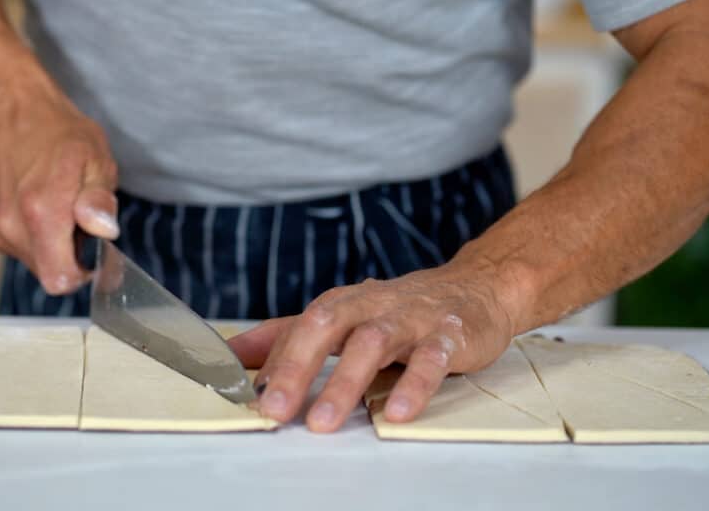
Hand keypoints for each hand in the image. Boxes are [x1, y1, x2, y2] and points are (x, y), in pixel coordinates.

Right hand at [0, 73, 119, 294]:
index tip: (93, 250)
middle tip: (77, 218)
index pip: (61, 279)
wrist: (6, 112)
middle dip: (70, 255)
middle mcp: (12, 226)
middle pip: (51, 273)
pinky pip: (21, 249)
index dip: (83, 272)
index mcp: (42, 211)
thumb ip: (98, 199)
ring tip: (57, 206)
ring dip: (53, 245)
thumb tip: (104, 230)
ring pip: (36, 262)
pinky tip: (38, 206)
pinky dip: (35, 237)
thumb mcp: (94, 158)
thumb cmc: (55, 131)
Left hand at [228, 259, 519, 432]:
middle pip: (327, 326)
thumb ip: (289, 334)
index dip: (273, 362)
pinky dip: (413, 385)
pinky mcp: (450, 335)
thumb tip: (233, 353)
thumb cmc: (400, 309)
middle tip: (275, 410)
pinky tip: (396, 413)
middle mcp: (372, 305)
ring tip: (323, 422)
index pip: (299, 327)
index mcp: (343, 302)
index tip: (250, 396)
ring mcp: (411, 318)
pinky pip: (431, 359)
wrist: (475, 287)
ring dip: (345, 383)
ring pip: (373, 342)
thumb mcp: (343, 316)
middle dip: (297, 368)